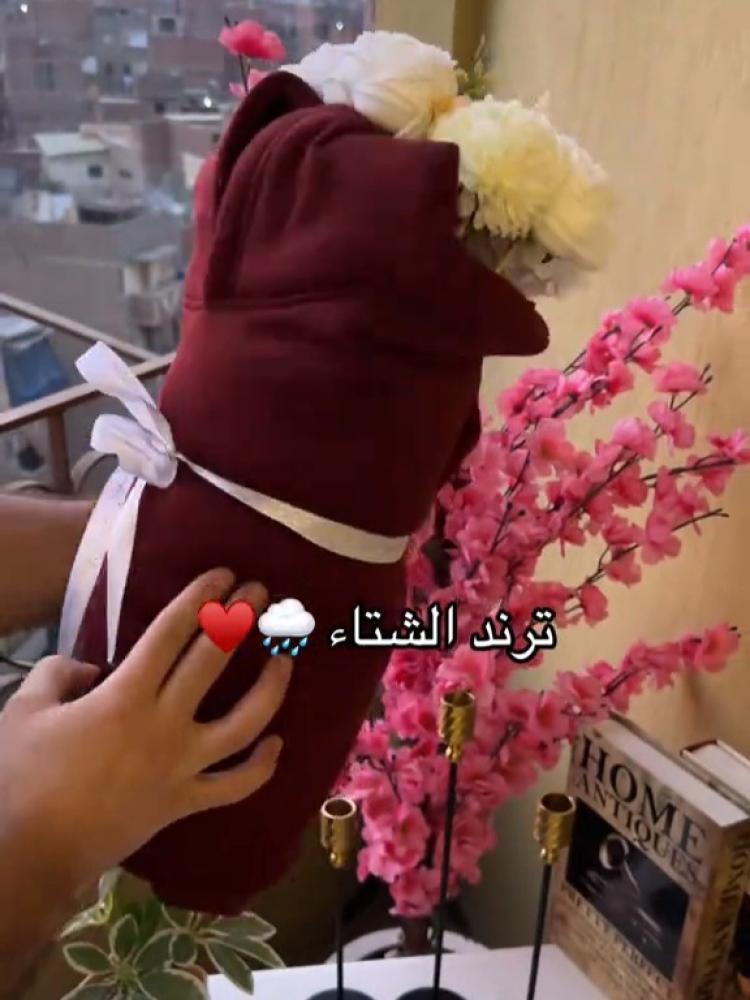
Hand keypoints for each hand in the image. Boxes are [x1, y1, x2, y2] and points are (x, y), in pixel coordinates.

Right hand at [0, 568, 291, 894]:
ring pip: (244, 722)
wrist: (31, 854)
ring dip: (270, 687)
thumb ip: (59, 673)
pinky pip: (235, 785)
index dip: (200, 599)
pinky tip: (277, 743)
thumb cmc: (22, 779)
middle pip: (213, 661)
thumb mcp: (24, 710)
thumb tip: (91, 668)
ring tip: (285, 658)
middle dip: (239, 620)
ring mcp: (182, 766)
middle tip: (260, 591)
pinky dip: (261, 766)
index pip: (172, 633)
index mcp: (125, 696)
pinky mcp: (186, 802)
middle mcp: (165, 724)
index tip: (223, 575)